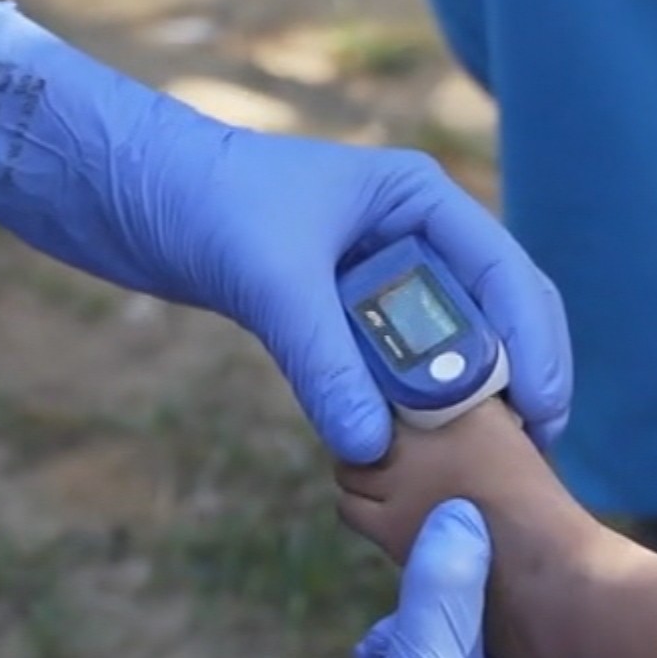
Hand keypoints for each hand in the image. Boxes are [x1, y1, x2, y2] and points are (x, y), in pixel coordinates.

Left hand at [0, 1, 573, 462]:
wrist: (111, 186)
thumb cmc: (196, 199)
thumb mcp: (270, 279)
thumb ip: (323, 360)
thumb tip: (371, 447)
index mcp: (419, 200)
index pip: (510, 275)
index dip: (538, 349)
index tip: (545, 420)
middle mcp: (407, 236)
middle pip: (490, 319)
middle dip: (510, 387)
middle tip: (524, 462)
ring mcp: (369, 278)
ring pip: (438, 352)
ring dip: (454, 406)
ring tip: (474, 471)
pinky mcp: (328, 313)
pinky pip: (385, 370)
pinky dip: (399, 408)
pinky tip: (403, 456)